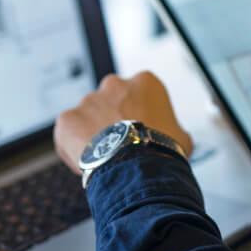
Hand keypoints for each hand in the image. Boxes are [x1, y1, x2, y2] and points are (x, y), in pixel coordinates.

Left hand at [54, 71, 192, 173]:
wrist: (137, 168)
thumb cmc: (161, 151)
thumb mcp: (182, 137)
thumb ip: (174, 129)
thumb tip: (177, 137)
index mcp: (145, 82)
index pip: (140, 94)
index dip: (140, 116)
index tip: (141, 132)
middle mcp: (114, 85)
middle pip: (111, 101)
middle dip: (113, 120)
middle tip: (121, 144)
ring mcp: (89, 100)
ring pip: (89, 117)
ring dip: (94, 133)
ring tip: (105, 158)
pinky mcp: (68, 118)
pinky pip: (68, 132)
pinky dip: (74, 146)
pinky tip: (87, 162)